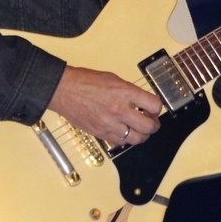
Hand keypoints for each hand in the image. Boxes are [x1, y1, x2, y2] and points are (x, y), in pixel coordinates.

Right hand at [47, 65, 162, 145]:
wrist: (63, 90)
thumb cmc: (84, 81)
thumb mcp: (113, 79)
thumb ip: (130, 92)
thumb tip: (143, 102)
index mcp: (124, 92)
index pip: (154, 105)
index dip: (157, 108)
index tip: (154, 108)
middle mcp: (119, 109)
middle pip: (149, 126)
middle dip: (154, 125)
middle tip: (152, 122)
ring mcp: (110, 124)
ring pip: (137, 139)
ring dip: (142, 135)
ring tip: (140, 130)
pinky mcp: (101, 133)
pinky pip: (121, 142)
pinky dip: (125, 139)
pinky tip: (124, 131)